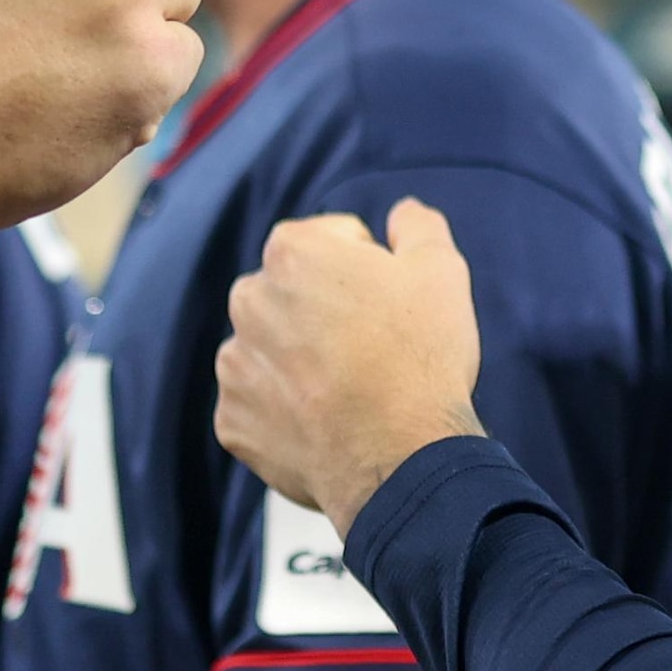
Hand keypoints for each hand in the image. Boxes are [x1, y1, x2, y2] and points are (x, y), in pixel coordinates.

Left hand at [215, 203, 485, 540]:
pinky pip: (259, 406)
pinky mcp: (232, 421)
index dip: (369, 268)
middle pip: (292, 295)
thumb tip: (401, 213)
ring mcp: (235, 365)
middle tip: (371, 349)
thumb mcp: (440, 270)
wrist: (400, 457)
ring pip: (271, 350)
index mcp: (291, 252)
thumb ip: (416, 226)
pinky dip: (285, 412)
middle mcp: (248, 300)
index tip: (389, 304)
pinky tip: (326, 423)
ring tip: (348, 390)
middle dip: (323, 312)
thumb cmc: (420, 358)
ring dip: (299, 361)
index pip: (330, 241)